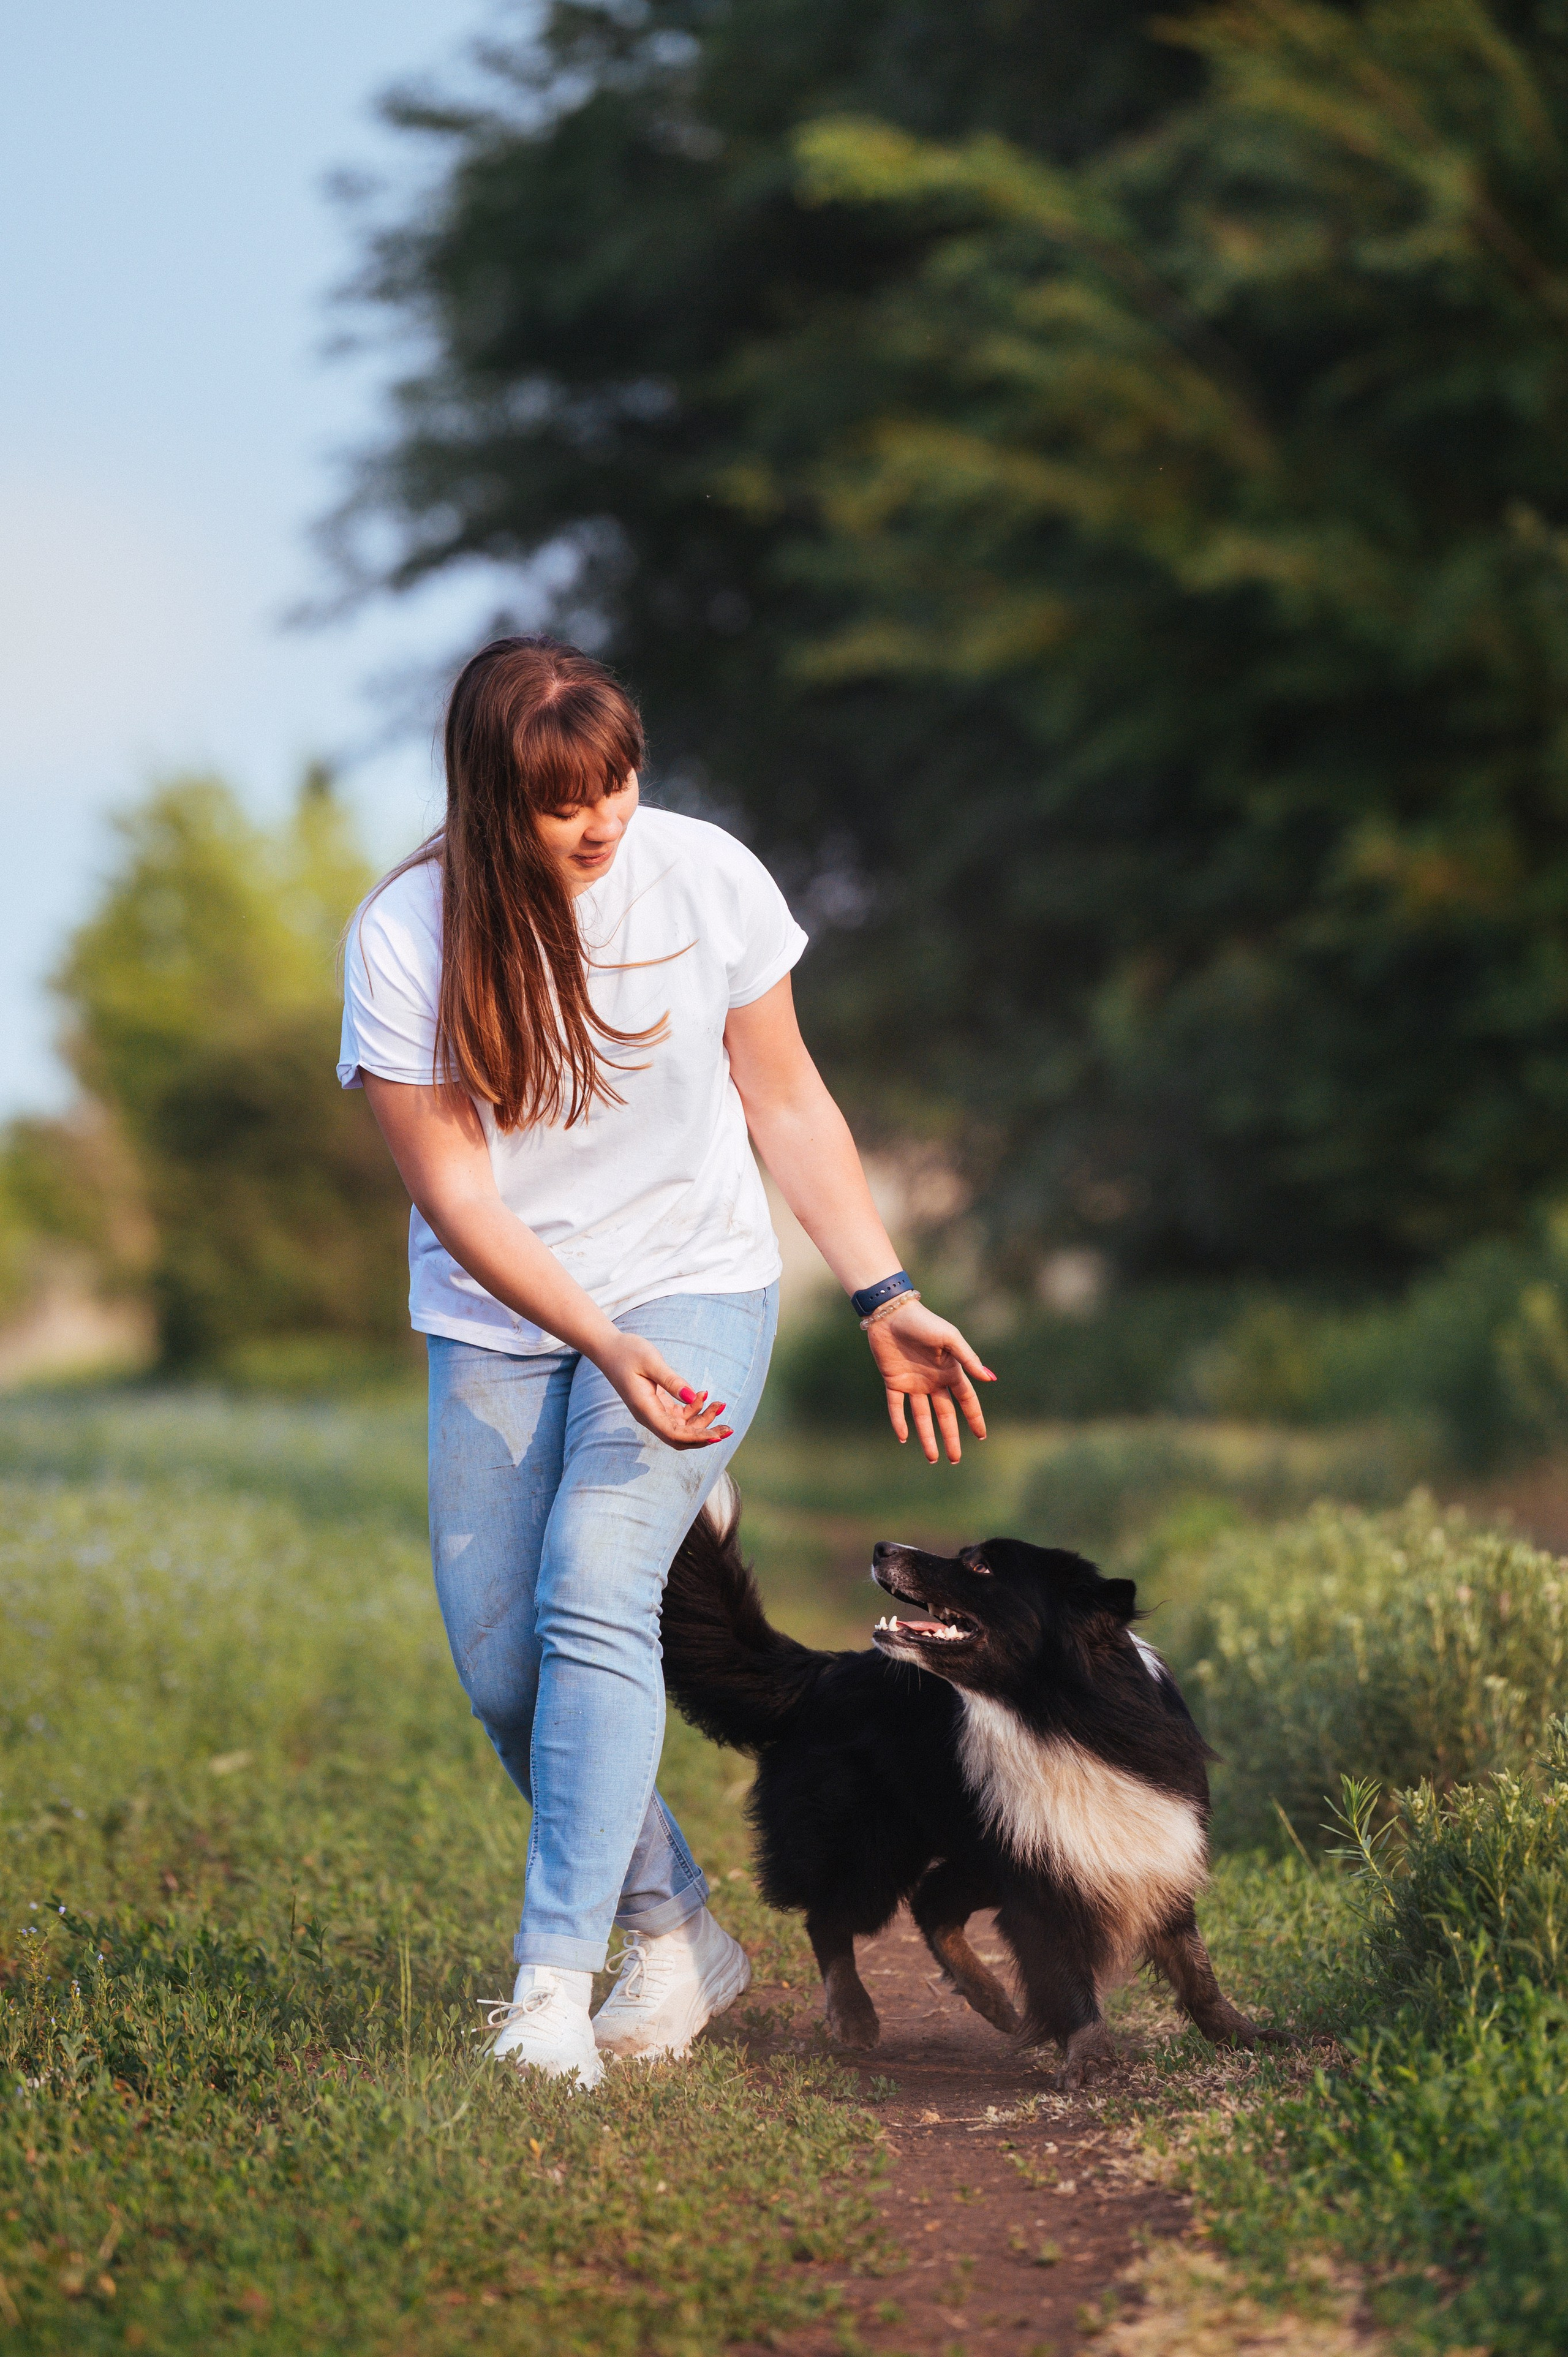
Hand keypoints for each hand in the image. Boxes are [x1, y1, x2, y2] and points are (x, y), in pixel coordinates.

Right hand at [601, 1333, 733, 1450]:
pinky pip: (679, 1416)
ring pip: (682, 1427)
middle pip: (681, 1437)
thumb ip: (671, 1380)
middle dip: (705, 1435)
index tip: (718, 1436)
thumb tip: (692, 1396)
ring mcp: (653, 1412)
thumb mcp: (651, 1361)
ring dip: (703, 1420)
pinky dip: (694, 1409)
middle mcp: (649, 1416)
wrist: (609, 1348)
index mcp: (645, 1410)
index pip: (674, 1434)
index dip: (697, 1438)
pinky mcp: (657, 1405)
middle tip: (729, 1429)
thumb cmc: (628, 1352)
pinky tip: (703, 1394)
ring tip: (720, 1404)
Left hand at [866, 1301, 995, 1463]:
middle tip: (955, 1459)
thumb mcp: (950, 1338)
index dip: (974, 1418)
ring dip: (927, 1437)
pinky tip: (904, 1438)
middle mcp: (934, 1380)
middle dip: (950, 1437)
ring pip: (922, 1416)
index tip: (981, 1437)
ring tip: (933, 1459)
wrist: (891, 1313)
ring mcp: (913, 1383)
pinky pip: (896, 1406)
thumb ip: (968, 1358)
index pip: (966, 1400)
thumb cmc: (924, 1322)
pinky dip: (899, 1422)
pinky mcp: (893, 1381)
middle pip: (945, 1415)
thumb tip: (989, 1378)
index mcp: (950, 1371)